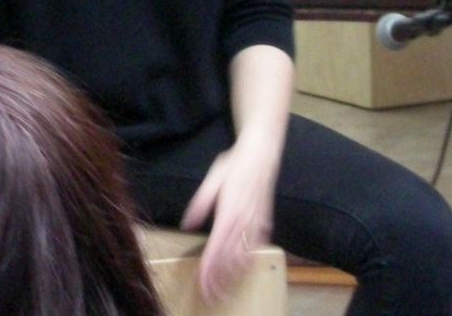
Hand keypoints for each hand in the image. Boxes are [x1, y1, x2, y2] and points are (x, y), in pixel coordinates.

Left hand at [180, 139, 278, 301]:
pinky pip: (256, 248)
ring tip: (224, 289)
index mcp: (228, 214)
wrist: (261, 157)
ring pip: (245, 257)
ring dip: (234, 276)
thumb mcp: (211, 181)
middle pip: (231, 259)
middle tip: (211, 295)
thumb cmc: (233, 167)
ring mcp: (256, 224)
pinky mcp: (264, 223)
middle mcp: (243, 223)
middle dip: (220, 279)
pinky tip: (242, 271)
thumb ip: (200, 204)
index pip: (217, 249)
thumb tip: (187, 224)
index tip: (203, 284)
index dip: (209, 270)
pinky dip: (249, 263)